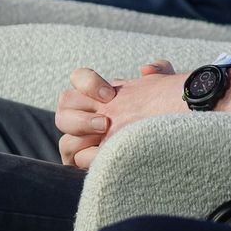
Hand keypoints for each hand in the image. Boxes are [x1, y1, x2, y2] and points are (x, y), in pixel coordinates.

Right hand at [55, 60, 176, 169]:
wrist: (166, 146)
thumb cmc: (161, 115)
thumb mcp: (165, 91)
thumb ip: (160, 72)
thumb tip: (146, 70)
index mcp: (98, 95)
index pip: (78, 78)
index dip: (88, 83)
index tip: (110, 94)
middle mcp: (84, 114)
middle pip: (65, 104)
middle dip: (83, 112)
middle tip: (105, 122)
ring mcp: (80, 138)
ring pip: (64, 131)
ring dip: (82, 133)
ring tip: (105, 136)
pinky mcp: (81, 161)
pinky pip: (72, 157)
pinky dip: (86, 156)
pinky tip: (105, 156)